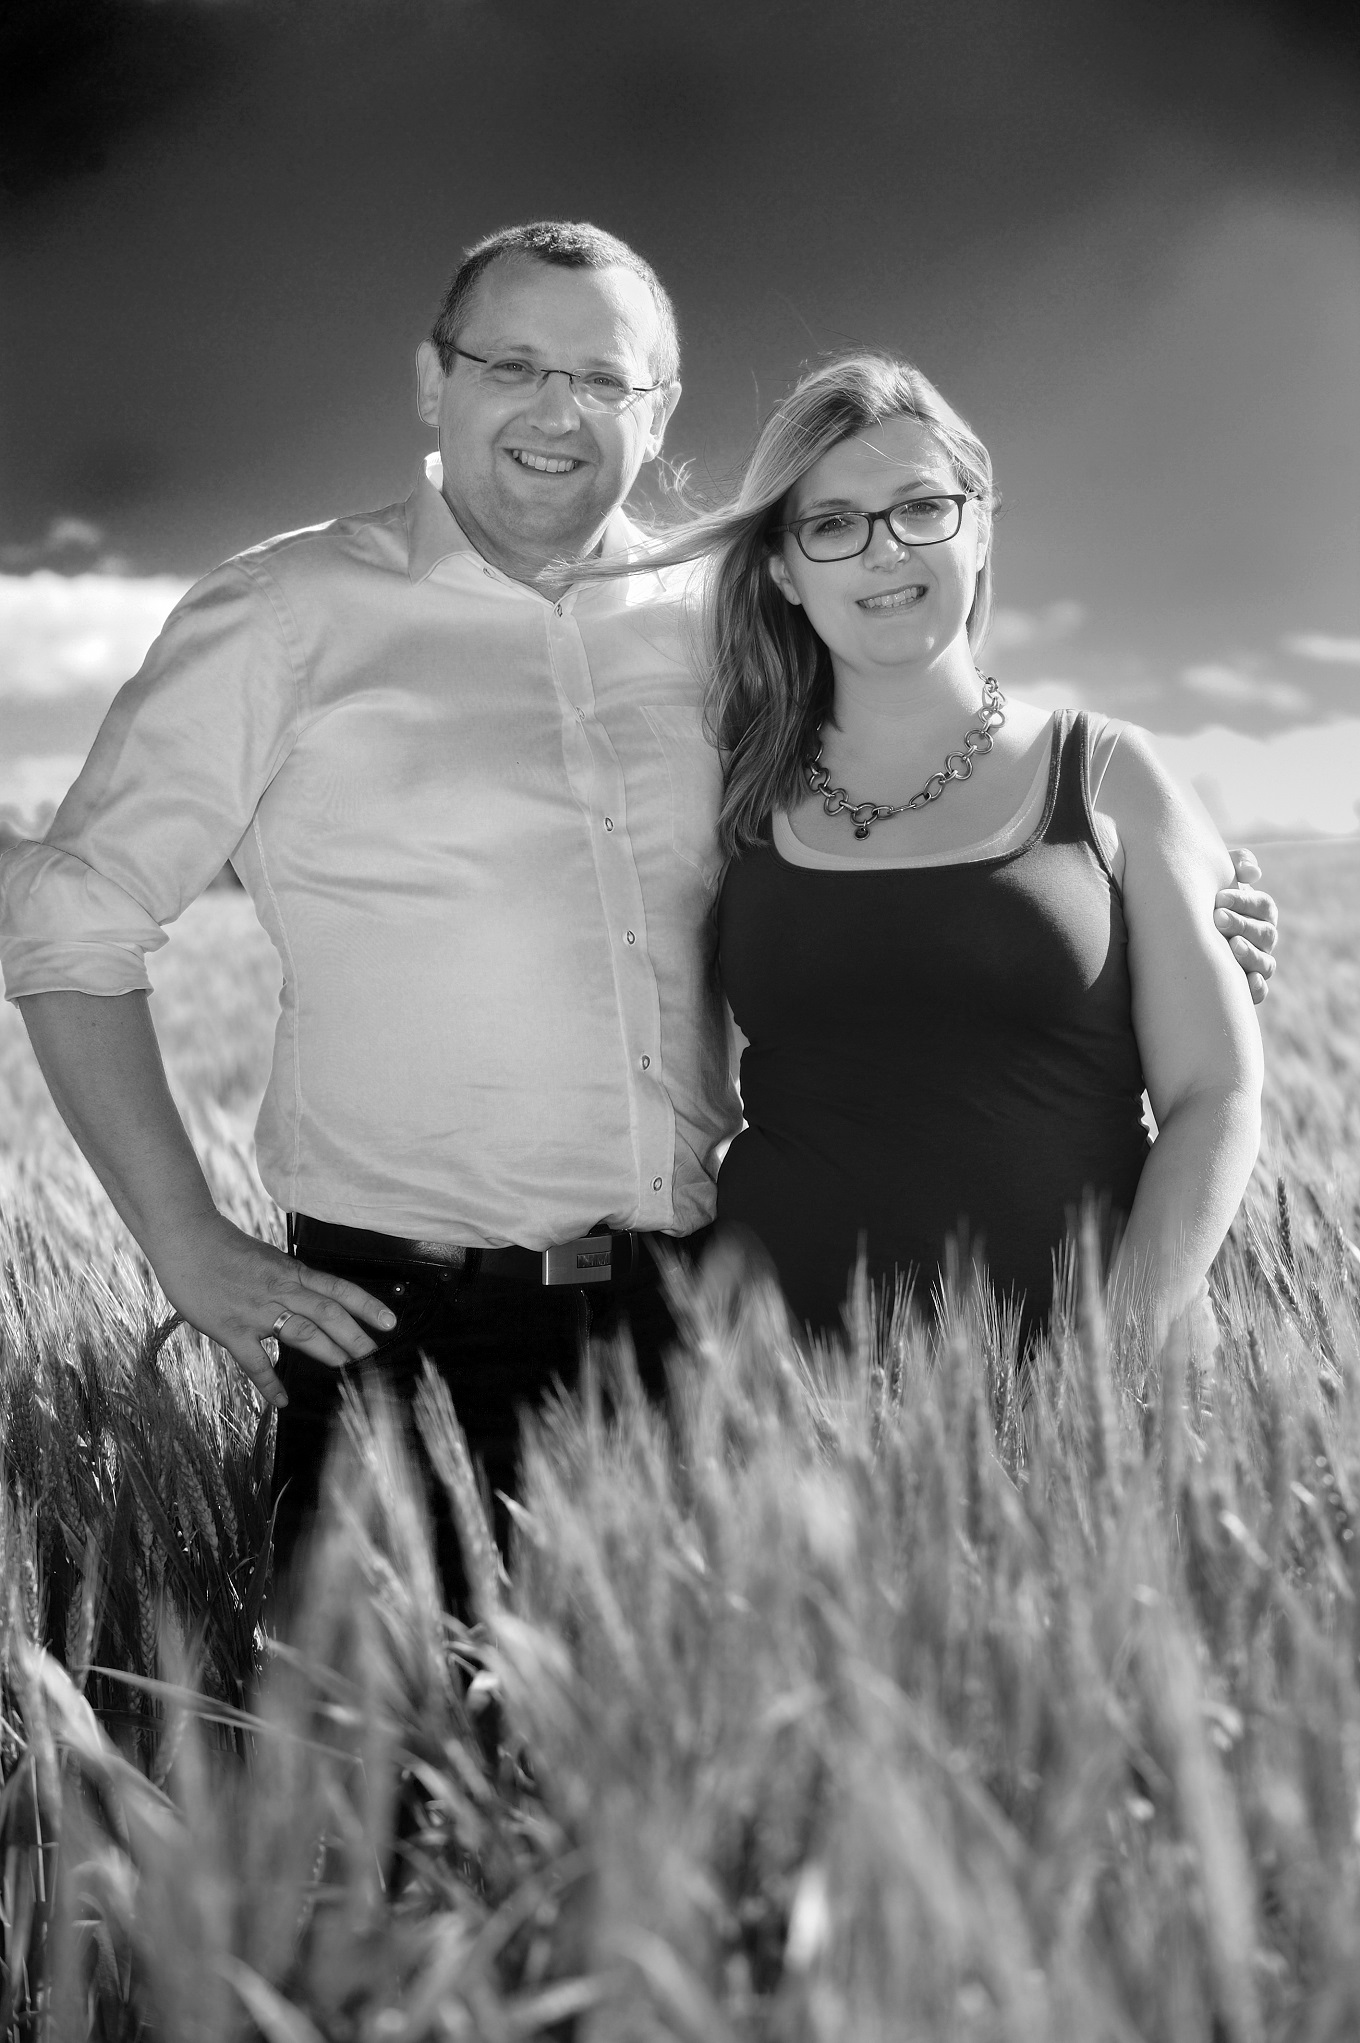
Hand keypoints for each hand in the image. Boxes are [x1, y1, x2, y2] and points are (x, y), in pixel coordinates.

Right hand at [153, 1211, 397, 1406]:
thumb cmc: (223, 1248)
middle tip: (374, 1354)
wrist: (187, 1240)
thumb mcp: (266, 1258)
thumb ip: (287, 1279)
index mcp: (291, 1272)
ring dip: (327, 1351)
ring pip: (301, 1332)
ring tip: (347, 1369)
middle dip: (355, 1335)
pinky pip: (255, 1361)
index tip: (389, 1321)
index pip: (338, 1289)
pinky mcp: (231, 1329)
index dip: (367, 1305)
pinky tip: (282, 1400)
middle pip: (327, 1312)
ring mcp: (256, 1311)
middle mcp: (280, 1290)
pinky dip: (269, 1382)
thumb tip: (309, 1295)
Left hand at [1215, 847, 1277, 1005]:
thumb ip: (1235, 865)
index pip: (1263, 906)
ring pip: (1265, 963)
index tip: (1218, 898)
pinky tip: (1246, 982)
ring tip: (1231, 946)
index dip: (1245, 902)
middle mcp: (1262, 939)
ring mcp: (1256, 963)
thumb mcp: (1215, 877)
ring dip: (1250, 955)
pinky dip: (1256, 988)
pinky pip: (1259, 992)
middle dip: (1242, 925)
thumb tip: (1253, 873)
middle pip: (1265, 934)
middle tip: (1217, 918)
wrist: (1175, 928)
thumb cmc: (1200, 898)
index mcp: (1259, 912)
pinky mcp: (1245, 987)